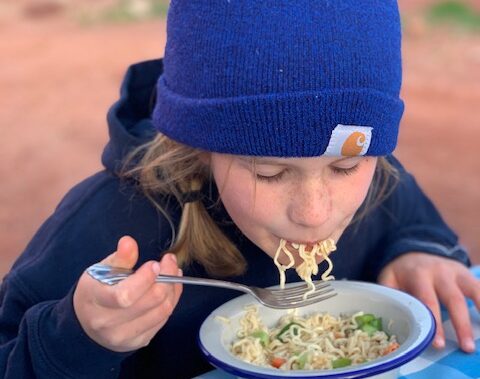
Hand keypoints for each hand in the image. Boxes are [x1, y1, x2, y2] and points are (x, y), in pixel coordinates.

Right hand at [73, 236, 182, 351]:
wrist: (85, 323)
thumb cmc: (96, 290)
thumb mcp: (100, 270)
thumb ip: (119, 257)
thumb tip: (129, 242)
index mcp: (95, 301)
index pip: (125, 295)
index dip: (146, 278)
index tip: (155, 263)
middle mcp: (108, 324)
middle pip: (150, 302)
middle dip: (167, 277)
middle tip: (170, 260)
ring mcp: (124, 336)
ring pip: (162, 311)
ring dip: (173, 288)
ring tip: (173, 271)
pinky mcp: (137, 342)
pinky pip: (163, 320)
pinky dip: (171, 301)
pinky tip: (170, 287)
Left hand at [378, 252, 478, 352]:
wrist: (414, 250)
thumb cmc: (402, 273)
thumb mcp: (389, 278)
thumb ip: (390, 295)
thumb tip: (387, 316)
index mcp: (418, 275)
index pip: (427, 301)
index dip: (434, 323)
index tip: (438, 344)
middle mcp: (440, 272)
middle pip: (453, 299)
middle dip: (461, 324)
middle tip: (466, 348)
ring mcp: (456, 272)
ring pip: (473, 292)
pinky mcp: (467, 274)